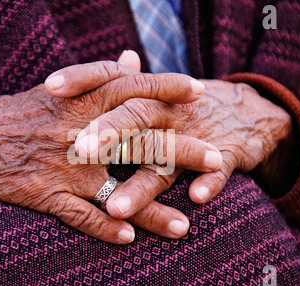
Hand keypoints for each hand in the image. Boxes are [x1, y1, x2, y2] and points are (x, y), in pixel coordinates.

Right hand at [0, 63, 217, 243]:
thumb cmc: (20, 113)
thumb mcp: (59, 90)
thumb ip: (98, 77)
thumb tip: (132, 60)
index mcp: (79, 103)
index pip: (130, 89)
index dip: (164, 88)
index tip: (197, 92)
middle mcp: (78, 134)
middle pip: (137, 141)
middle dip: (179, 150)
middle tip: (214, 159)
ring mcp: (64, 168)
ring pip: (117, 189)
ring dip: (151, 209)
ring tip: (183, 227)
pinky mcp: (45, 195)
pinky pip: (80, 217)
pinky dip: (105, 228)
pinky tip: (129, 238)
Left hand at [58, 59, 291, 218]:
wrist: (249, 110)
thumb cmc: (189, 108)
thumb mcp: (160, 94)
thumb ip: (130, 86)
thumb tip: (108, 65)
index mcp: (150, 96)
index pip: (113, 81)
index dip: (83, 80)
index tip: (50, 86)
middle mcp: (170, 112)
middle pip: (135, 117)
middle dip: (108, 132)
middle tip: (77, 150)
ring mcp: (198, 133)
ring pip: (167, 157)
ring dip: (142, 185)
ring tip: (115, 207)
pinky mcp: (228, 152)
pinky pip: (219, 169)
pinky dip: (210, 181)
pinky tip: (196, 198)